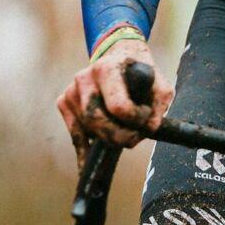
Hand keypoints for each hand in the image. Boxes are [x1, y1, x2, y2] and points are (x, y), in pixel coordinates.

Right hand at [55, 34, 171, 159]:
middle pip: (97, 121)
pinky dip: (83, 153)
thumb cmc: (140, 73)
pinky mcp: (64, 103)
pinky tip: (86, 168)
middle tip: (135, 137)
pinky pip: (75, 135)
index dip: (136, 119)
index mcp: (107, 69)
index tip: (146, 115)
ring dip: (109, 139)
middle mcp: (84, 79)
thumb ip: (160, 105)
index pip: (118, 107)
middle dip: (119, 136)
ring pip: (88, 130)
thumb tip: (149, 128)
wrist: (119, 57)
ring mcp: (71, 92)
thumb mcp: (160, 83)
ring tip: (124, 132)